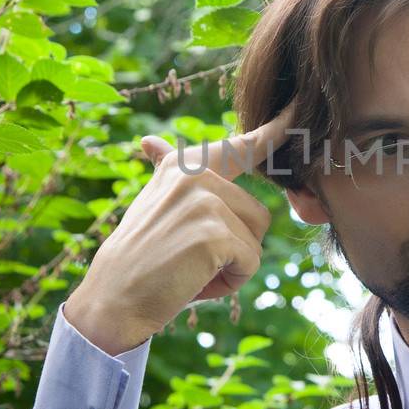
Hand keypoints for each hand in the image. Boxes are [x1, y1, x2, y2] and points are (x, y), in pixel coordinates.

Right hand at [67, 98, 301, 346]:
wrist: (112, 300)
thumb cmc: (139, 259)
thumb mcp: (153, 206)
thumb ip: (164, 173)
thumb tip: (148, 141)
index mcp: (183, 167)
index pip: (239, 147)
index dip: (274, 130)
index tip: (296, 108)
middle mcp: (194, 175)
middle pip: (257, 214)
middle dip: (234, 247)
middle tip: (189, 259)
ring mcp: (205, 202)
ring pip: (256, 239)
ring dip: (234, 265)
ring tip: (191, 270)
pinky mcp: (214, 233)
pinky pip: (251, 262)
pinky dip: (230, 282)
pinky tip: (195, 283)